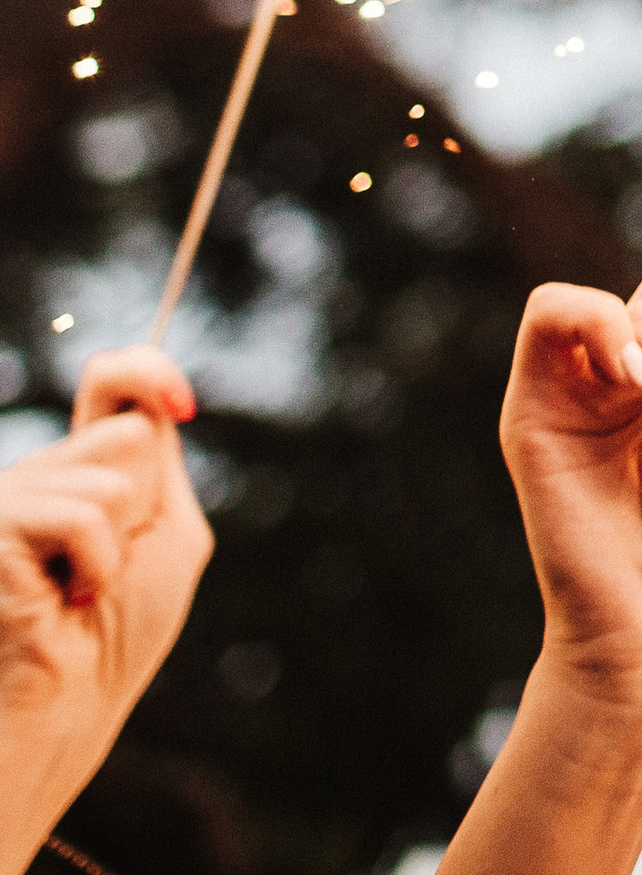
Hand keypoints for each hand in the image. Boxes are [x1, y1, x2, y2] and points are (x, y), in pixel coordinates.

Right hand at [0, 350, 210, 870]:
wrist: (65, 710)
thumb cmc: (116, 637)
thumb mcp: (163, 534)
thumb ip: (155, 462)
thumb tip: (155, 400)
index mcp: (81, 470)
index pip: (112, 383)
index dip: (146, 372)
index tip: (183, 401)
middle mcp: (37, 474)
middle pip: (127, 432)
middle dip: (142, 502)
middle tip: (107, 569)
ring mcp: (8, 496)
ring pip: (110, 470)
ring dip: (116, 542)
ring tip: (77, 591)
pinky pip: (82, 512)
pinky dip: (93, 561)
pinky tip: (59, 601)